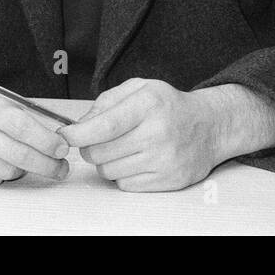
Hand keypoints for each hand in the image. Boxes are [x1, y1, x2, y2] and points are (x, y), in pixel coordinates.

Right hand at [0, 82, 70, 186]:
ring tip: (24, 160)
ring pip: (6, 170)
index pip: (21, 125)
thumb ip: (18, 112)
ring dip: (23, 169)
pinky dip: (1, 174)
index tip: (61, 148)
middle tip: (59, 167)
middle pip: (17, 153)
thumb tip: (54, 133)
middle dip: (45, 163)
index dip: (46, 140)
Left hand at [57, 78, 226, 191]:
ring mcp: (164, 160)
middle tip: (100, 139)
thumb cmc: (169, 106)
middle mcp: (158, 133)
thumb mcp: (139, 88)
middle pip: (100, 152)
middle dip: (91, 146)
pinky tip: (137, 160)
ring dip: (107, 161)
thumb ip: (105, 102)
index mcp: (148, 104)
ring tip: (124, 147)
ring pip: (109, 171)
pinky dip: (123, 175)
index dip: (79, 134)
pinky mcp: (168, 181)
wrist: (209, 127)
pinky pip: (125, 185)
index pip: (105, 125)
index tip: (66, 136)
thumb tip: (78, 126)